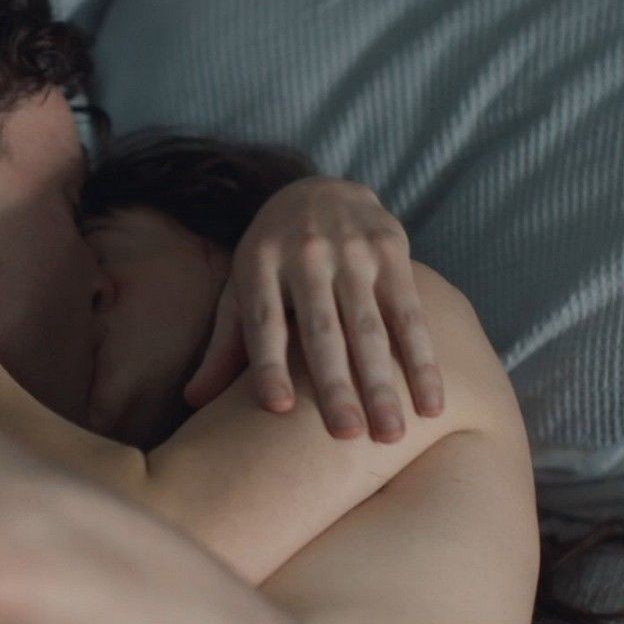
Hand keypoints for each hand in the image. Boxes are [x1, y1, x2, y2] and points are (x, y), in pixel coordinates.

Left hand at [182, 177, 443, 442]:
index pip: (263, 321)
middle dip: (335, 385)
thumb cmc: (273, 258)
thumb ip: (225, 344)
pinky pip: (409, 314)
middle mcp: (305, 255)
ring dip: (383, 383)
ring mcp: (352, 251)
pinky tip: (430, 403)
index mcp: (259, 264)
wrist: (320, 188)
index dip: (269, 364)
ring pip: (369, 327)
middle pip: (320, 329)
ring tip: (391, 434)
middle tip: (347, 436)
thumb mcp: (242, 288)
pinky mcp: (391, 249)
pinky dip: (423, 361)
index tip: (279, 408)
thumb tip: (193, 402)